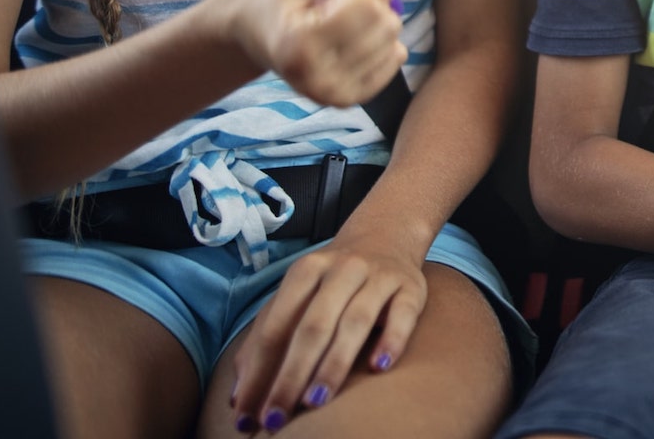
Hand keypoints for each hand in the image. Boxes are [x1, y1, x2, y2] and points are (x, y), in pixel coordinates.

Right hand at [203, 0, 405, 106]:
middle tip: (332, 9)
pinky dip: (383, 45)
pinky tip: (356, 38)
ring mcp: (330, 95)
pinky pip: (391, 65)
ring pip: (393, 46)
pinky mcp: (344, 100)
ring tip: (336, 26)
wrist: (251, 29)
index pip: (369, 7)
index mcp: (298, 43)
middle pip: (386, 28)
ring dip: (372, 27)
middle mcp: (314, 78)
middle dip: (369, 7)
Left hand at [229, 229, 428, 431]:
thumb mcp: (297, 296)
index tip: (250, 415)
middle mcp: (342, 269)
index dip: (259, 371)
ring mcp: (379, 276)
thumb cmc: (332, 281)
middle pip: (313, 326)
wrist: (386, 236)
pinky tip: (379, 367)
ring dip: (333, 363)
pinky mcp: (412, 287)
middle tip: (277, 418)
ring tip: (315, 401)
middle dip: (291, 375)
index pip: (276, 326)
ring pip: (355, 321)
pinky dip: (391, 340)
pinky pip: (403, 314)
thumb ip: (267, 340)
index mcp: (306, 270)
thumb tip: (241, 398)